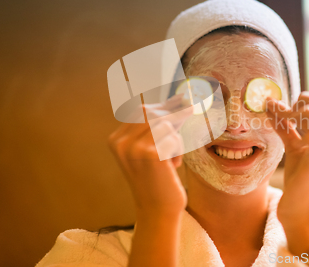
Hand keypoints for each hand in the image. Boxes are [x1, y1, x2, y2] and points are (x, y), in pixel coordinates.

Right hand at [108, 94, 191, 216]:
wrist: (158, 210)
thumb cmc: (159, 178)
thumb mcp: (154, 148)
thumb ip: (160, 125)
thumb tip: (181, 98)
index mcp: (116, 140)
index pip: (140, 110)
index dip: (163, 104)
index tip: (182, 97)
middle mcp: (120, 142)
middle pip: (152, 112)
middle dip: (174, 112)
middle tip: (192, 107)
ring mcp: (133, 148)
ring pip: (165, 125)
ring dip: (176, 139)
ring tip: (171, 159)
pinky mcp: (150, 154)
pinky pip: (174, 138)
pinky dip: (179, 151)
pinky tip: (171, 167)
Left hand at [265, 92, 308, 254]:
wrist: (301, 210)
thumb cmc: (299, 181)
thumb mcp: (293, 148)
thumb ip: (286, 127)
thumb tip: (272, 105)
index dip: (298, 102)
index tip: (274, 104)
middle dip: (300, 100)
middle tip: (279, 108)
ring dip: (295, 108)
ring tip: (279, 115)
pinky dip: (290, 118)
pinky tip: (276, 120)